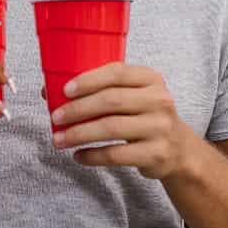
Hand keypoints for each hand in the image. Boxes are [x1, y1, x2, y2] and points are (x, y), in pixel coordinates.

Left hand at [49, 62, 198, 178]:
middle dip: (77, 109)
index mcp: (151, 79)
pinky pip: (116, 155)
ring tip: (59, 139)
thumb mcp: (133, 96)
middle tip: (55, 117)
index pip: (117, 72)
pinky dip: (92, 155)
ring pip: (111, 128)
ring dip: (79, 134)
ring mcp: (159, 128)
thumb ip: (99, 90)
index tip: (65, 90)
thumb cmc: (143, 116)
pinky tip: (78, 155)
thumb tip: (49, 90)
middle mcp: (159, 100)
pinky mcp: (156, 154)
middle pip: (111, 101)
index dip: (88, 80)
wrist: (178, 149)